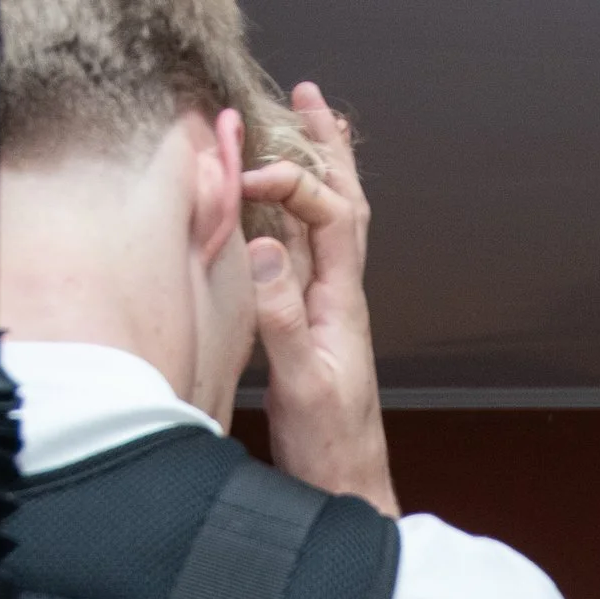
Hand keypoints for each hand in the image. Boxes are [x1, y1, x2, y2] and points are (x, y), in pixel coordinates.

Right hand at [242, 84, 397, 516]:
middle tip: (310, 100)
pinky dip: (296, 220)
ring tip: (308, 130)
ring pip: (329, 228)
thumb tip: (265, 246)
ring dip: (318, 175)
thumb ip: (281, 318)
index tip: (251, 174)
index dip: (296, 182)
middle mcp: (340, 301)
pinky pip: (308, 259)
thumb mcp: (300, 386)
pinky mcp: (310, 331)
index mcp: (341, 306)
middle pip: (344, 207)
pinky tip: (280, 211)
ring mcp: (326, 314)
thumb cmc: (330, 452)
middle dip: (328, 150)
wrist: (348, 496)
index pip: (331, 217)